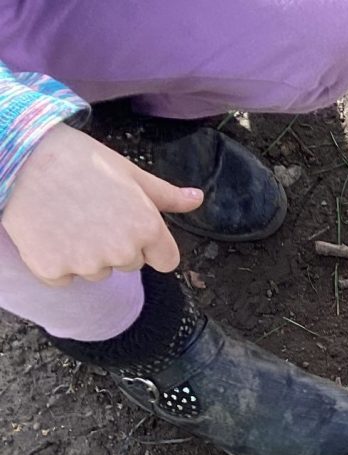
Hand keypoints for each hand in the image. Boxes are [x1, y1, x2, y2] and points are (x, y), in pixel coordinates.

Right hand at [1, 124, 202, 286]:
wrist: (21, 156)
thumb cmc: (79, 160)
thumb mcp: (130, 173)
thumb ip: (167, 195)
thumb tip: (199, 198)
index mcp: (148, 230)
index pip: (166, 261)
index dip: (150, 245)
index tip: (131, 226)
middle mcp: (122, 252)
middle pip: (130, 264)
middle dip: (116, 244)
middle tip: (91, 211)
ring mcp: (86, 265)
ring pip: (96, 272)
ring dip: (85, 253)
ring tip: (67, 216)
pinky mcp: (53, 271)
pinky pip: (63, 278)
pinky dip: (55, 260)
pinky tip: (48, 229)